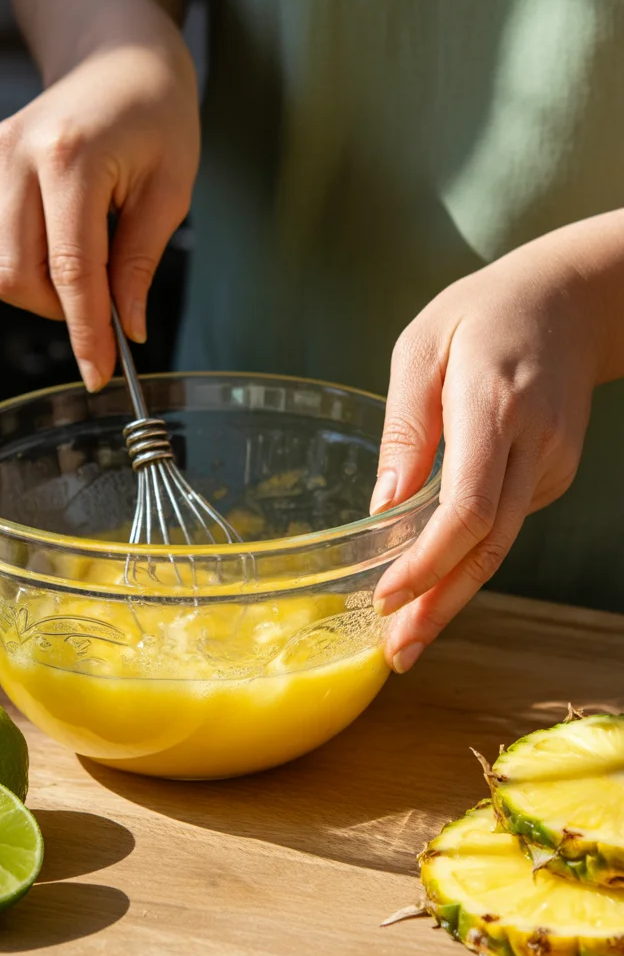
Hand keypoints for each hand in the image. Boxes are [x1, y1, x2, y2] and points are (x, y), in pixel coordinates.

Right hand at [0, 30, 199, 390]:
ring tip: (87, 270)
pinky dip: (26, 267)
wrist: (117, 54)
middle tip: (105, 307)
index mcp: (70, 157)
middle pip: (17, 277)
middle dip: (61, 312)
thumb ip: (141, 263)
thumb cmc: (156, 114)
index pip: (71, 270)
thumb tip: (128, 328)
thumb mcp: (170, 190)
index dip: (87, 332)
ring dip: (41, 294)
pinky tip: (60, 246)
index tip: (99, 373)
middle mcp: (16, 155)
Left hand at [370, 236, 607, 672]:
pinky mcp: (552, 473)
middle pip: (489, 546)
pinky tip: (430, 580)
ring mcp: (553, 463)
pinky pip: (504, 524)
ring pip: (500, 545)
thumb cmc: (483, 314)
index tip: (387, 598)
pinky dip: (466, 558)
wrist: (573, 300)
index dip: (429, 562)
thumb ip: (405, 429)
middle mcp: (536, 446)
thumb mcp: (422, 348)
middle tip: (396, 655)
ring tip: (403, 637)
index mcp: (496, 407)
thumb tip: (382, 508)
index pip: (469, 507)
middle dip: (439, 606)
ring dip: (450, 594)